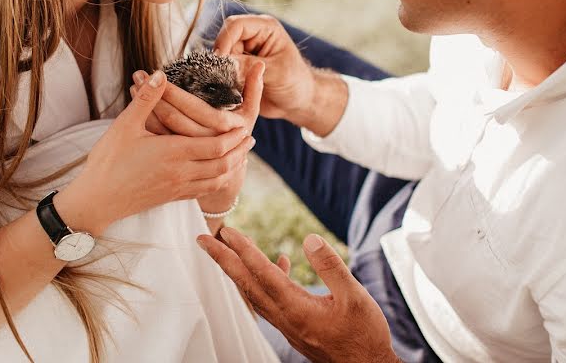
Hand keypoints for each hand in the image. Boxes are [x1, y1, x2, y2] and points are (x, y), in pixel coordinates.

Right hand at [73, 70, 256, 228]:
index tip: (244, 124)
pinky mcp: (173, 198)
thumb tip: (159, 74)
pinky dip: (219, 181)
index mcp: (174, 153)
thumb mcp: (125, 125)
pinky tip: (218, 173)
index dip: (234, 136)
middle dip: (240, 150)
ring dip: (233, 166)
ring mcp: (179, 188)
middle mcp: (182, 173)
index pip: (217, 145)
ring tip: (241, 154)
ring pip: (217, 180)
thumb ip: (146, 99)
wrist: (96, 201)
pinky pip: (205, 191)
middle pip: (224, 164)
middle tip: (249, 137)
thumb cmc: (108, 162)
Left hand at [197, 227, 400, 362]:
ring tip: (227, 248)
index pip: (262, 273)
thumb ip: (331, 266)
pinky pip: (269, 300)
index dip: (243, 250)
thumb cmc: (363, 333)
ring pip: (254, 293)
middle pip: (246, 283)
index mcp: (296, 307)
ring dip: (237, 269)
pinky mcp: (293, 326)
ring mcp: (286, 323)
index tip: (227, 232)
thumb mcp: (354, 296)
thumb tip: (310, 239)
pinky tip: (281, 263)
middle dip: (223, 259)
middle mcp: (285, 316)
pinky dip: (265, 279)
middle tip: (202, 239)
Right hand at [212, 14, 315, 120]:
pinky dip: (224, 80)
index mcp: (265, 28)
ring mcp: (244, 52)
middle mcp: (252, 36)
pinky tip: (232, 90)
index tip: (220, 59)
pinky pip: (222, 70)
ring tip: (234, 86)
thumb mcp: (276, 73)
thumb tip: (224, 64)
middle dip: (223, 58)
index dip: (225, 39)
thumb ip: (250, 67)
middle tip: (225, 77)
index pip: (236, 25)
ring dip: (223, 71)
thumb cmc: (296, 82)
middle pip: (225, 40)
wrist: (298, 102)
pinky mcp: (238, 67)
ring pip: (221, 57)